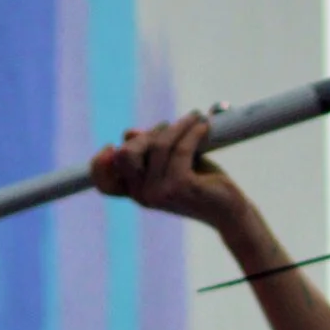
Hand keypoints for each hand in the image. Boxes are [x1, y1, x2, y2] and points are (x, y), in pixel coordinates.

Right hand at [89, 112, 238, 230]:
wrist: (229, 210)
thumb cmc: (201, 183)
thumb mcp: (172, 163)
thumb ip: (151, 149)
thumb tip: (128, 134)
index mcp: (136, 192)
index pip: (103, 181)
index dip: (100, 162)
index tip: (115, 145)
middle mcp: (142, 196)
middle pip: (126, 153)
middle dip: (150, 134)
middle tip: (174, 126)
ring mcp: (159, 193)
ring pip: (159, 145)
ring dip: (179, 125)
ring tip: (195, 119)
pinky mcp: (180, 187)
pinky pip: (180, 148)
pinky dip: (192, 131)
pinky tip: (203, 126)